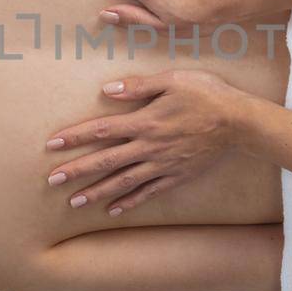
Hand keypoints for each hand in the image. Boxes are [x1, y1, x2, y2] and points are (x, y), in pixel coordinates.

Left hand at [44, 70, 252, 215]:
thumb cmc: (206, 94)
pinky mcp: (176, 176)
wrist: (239, 122)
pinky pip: (148, 192)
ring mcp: (162, 164)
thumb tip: (108, 90)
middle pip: (106, 160)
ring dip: (97, 192)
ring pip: (123, 181)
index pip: (101, 130)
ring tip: (74, 202)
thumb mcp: (172, 80)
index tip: (52, 144)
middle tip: (52, 181)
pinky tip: (113, 210)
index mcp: (145, 121)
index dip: (75, 136)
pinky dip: (130, 202)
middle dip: (77, 170)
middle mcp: (149, 146)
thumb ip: (138, 86)